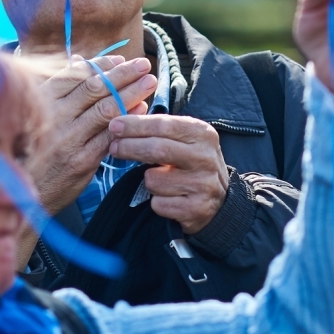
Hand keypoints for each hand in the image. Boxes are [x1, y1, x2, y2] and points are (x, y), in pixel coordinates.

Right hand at [28, 55, 157, 214]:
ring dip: (131, 93)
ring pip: (106, 109)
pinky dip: (128, 120)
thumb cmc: (31, 149)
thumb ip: (60, 88)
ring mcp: (68, 138)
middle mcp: (54, 116)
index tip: (121, 59)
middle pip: (95, 88)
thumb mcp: (37, 113)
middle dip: (123, 74)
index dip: (102, 64)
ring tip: (149, 82)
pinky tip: (141, 110)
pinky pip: (110, 135)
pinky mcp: (81, 160)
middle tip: (144, 65)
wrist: (24, 191)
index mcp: (42, 99)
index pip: (77, 74)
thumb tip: (80, 60)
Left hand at [107, 114, 228, 235]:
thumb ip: (159, 130)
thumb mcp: (185, 140)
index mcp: (203, 134)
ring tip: (158, 180)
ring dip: (147, 181)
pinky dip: (156, 201)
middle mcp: (206, 158)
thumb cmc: (191, 163)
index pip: (163, 125)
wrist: (219, 201)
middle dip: (129, 147)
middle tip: (113, 147)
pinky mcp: (197, 209)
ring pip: (154, 180)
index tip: (114, 126)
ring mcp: (203, 184)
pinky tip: (168, 198)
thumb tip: (121, 124)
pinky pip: (158, 204)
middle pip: (157, 149)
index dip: (135, 125)